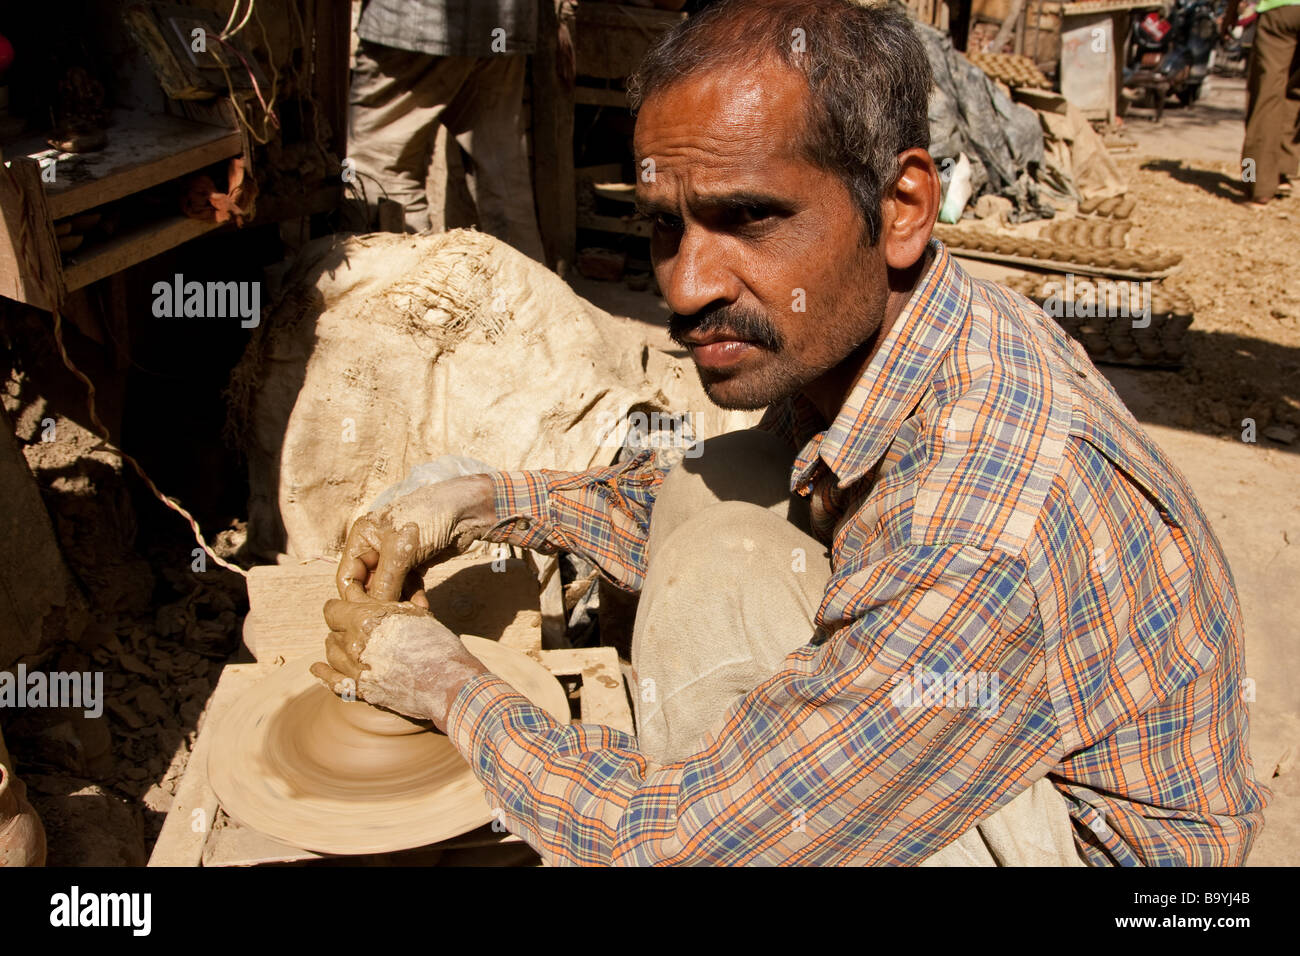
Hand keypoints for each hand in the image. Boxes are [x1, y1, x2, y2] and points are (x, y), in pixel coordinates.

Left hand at [310, 598, 487, 728]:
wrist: (447, 683)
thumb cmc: (435, 643)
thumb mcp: (412, 613)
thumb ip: (385, 604)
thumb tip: (365, 596)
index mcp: (364, 620)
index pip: (332, 609)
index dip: (341, 605)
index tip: (349, 606)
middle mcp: (353, 645)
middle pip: (331, 630)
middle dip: (342, 625)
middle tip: (357, 624)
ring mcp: (354, 670)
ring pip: (331, 653)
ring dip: (336, 645)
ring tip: (347, 642)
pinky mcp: (361, 690)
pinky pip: (332, 681)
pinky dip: (323, 673)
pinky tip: (317, 668)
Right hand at [336, 474, 497, 602]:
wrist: (466, 510)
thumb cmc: (428, 518)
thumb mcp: (401, 550)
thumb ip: (385, 582)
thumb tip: (376, 612)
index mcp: (362, 536)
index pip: (348, 576)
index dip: (356, 599)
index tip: (369, 617)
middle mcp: (375, 546)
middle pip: (368, 585)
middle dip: (381, 602)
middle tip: (393, 619)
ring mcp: (395, 556)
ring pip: (389, 589)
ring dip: (399, 603)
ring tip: (412, 615)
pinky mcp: (414, 564)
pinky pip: (407, 587)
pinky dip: (413, 598)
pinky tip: (423, 608)